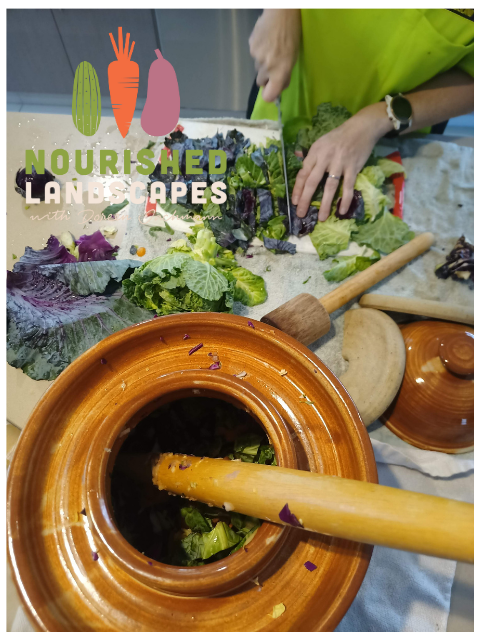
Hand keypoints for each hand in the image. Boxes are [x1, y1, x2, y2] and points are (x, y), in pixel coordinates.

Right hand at [249, 9, 300, 102]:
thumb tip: (279, 87)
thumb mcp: (293, 58)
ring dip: (262, 62)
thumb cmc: (292, 35)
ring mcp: (256, 57)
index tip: (271, 91)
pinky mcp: (250, 46)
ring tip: (271, 48)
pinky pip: (253, 55)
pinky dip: (259, 50)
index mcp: (279, 72)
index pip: (268, 96)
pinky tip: (265, 40)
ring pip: (257, 67)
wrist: (281, 13)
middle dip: (266, 77)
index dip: (269, 95)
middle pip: (260, 82)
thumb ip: (285, 75)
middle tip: (273, 65)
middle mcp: (266, 67)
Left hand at [292, 102, 391, 220]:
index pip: (303, 173)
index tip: (294, 202)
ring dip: (325, 204)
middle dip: (306, 199)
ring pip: (330, 187)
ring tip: (321, 218)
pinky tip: (341, 210)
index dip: (297, 189)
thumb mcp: (321, 142)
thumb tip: (298, 161)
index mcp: (315, 152)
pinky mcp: (353, 168)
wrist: (362, 128)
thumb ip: (311, 155)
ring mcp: (340, 163)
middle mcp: (325, 158)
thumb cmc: (339, 137)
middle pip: (312, 182)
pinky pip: (348, 186)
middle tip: (301, 214)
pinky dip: (345, 199)